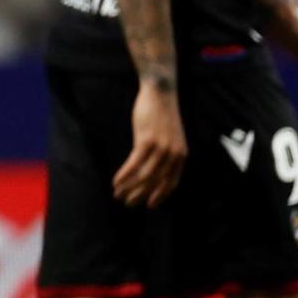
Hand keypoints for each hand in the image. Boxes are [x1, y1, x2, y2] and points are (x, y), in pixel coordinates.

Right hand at [112, 77, 185, 207]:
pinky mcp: (147, 141)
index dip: (160, 196)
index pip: (172, 183)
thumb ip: (167, 153)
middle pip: (156, 183)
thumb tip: (154, 170)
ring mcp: (161, 149)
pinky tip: (115, 181)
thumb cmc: (162, 113)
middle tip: (128, 204)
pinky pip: (134, 164)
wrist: (161, 92)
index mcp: (181, 155)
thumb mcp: (171, 136)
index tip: (150, 205)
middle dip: (140, 195)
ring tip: (118, 194)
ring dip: (129, 188)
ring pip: (143, 176)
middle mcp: (174, 155)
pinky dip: (124, 175)